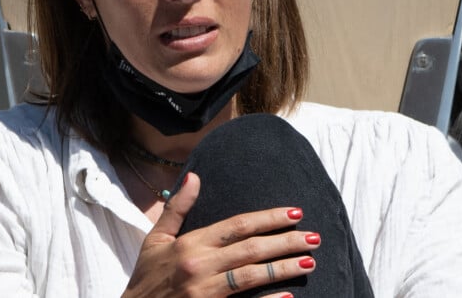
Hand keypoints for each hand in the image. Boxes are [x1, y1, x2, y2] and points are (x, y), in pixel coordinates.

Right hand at [122, 172, 319, 297]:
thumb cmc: (147, 276)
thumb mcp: (156, 238)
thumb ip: (177, 207)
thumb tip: (194, 176)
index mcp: (191, 243)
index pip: (237, 225)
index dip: (267, 218)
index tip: (294, 212)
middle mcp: (201, 265)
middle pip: (251, 249)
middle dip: (285, 241)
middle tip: (314, 237)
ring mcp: (206, 292)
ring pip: (251, 276)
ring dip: (283, 268)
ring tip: (309, 261)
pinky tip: (288, 297)